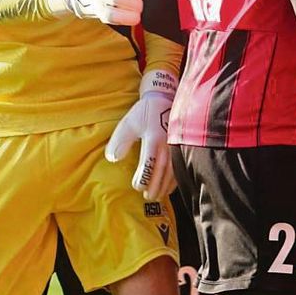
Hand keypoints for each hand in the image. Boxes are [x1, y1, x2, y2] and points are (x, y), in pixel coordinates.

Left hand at [106, 70, 176, 200]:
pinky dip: (176, 178)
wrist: (166, 98)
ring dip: (166, 185)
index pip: (149, 163)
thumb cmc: (145, 112)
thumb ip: (120, 141)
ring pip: (173, 170)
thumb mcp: (129, 123)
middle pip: (162, 170)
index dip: (143, 177)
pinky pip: (181, 166)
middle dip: (155, 185)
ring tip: (159, 195)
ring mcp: (177, 146)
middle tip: (148, 197)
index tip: (137, 187)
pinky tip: (171, 186)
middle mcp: (167, 144)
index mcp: (153, 138)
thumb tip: (113, 159)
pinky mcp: (182, 146)